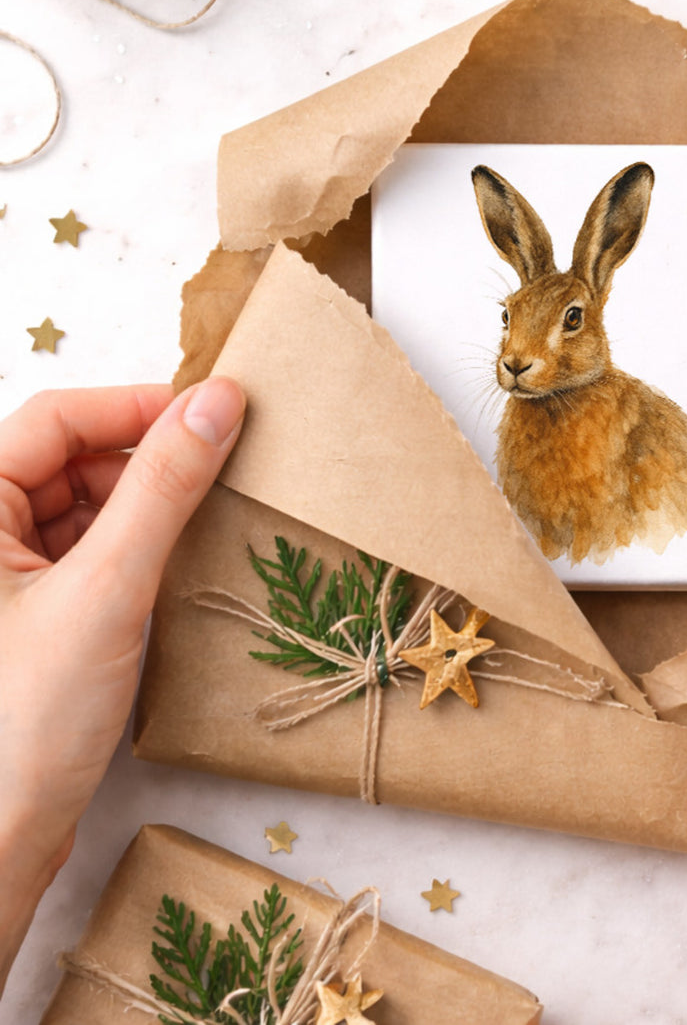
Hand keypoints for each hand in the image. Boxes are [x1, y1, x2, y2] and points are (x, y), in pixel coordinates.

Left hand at [0, 380, 244, 992]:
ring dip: (148, 502)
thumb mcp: (107, 589)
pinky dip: (139, 545)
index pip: (55, 419)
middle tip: (226, 462)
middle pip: (70, 458)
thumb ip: (163, 488)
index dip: (135, 406)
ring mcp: (6, 578)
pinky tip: (181, 560)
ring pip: (86, 505)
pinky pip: (92, 550)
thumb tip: (218, 403)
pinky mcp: (35, 614)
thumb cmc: (23, 721)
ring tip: (211, 512)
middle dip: (147, 456)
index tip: (216, 410)